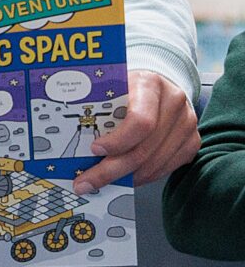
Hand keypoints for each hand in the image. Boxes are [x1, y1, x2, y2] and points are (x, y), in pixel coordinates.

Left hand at [74, 70, 198, 192]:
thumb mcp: (112, 88)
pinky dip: (144, 176)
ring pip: (155, 162)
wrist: (158, 85)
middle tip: (87, 181)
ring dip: (127, 177)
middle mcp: (173, 102)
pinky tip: (126, 178)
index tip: (95, 150)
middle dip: (112, 169)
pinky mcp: (192, 140)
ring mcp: (186, 123)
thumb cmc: (128, 87)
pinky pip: (167, 167)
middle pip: (144, 147)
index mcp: (149, 83)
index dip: (117, 141)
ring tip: (102, 183)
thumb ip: (100, 107)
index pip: (140, 121)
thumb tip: (73, 139)